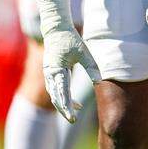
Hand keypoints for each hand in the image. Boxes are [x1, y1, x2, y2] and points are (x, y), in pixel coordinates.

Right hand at [38, 0, 98, 122]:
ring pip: (54, 94)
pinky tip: (74, 102)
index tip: (73, 118)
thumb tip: (99, 82)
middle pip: (56, 97)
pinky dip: (62, 97)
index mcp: (57, 69)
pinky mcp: (50, 72)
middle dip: (64, 110)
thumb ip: (91, 67)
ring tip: (76, 112)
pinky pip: (55, 89)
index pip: (62, 93)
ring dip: (63, 104)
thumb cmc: (70, 39)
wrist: (56, 28)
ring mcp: (48, 73)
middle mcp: (50, 74)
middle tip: (73, 120)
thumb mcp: (83, 52)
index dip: (67, 107)